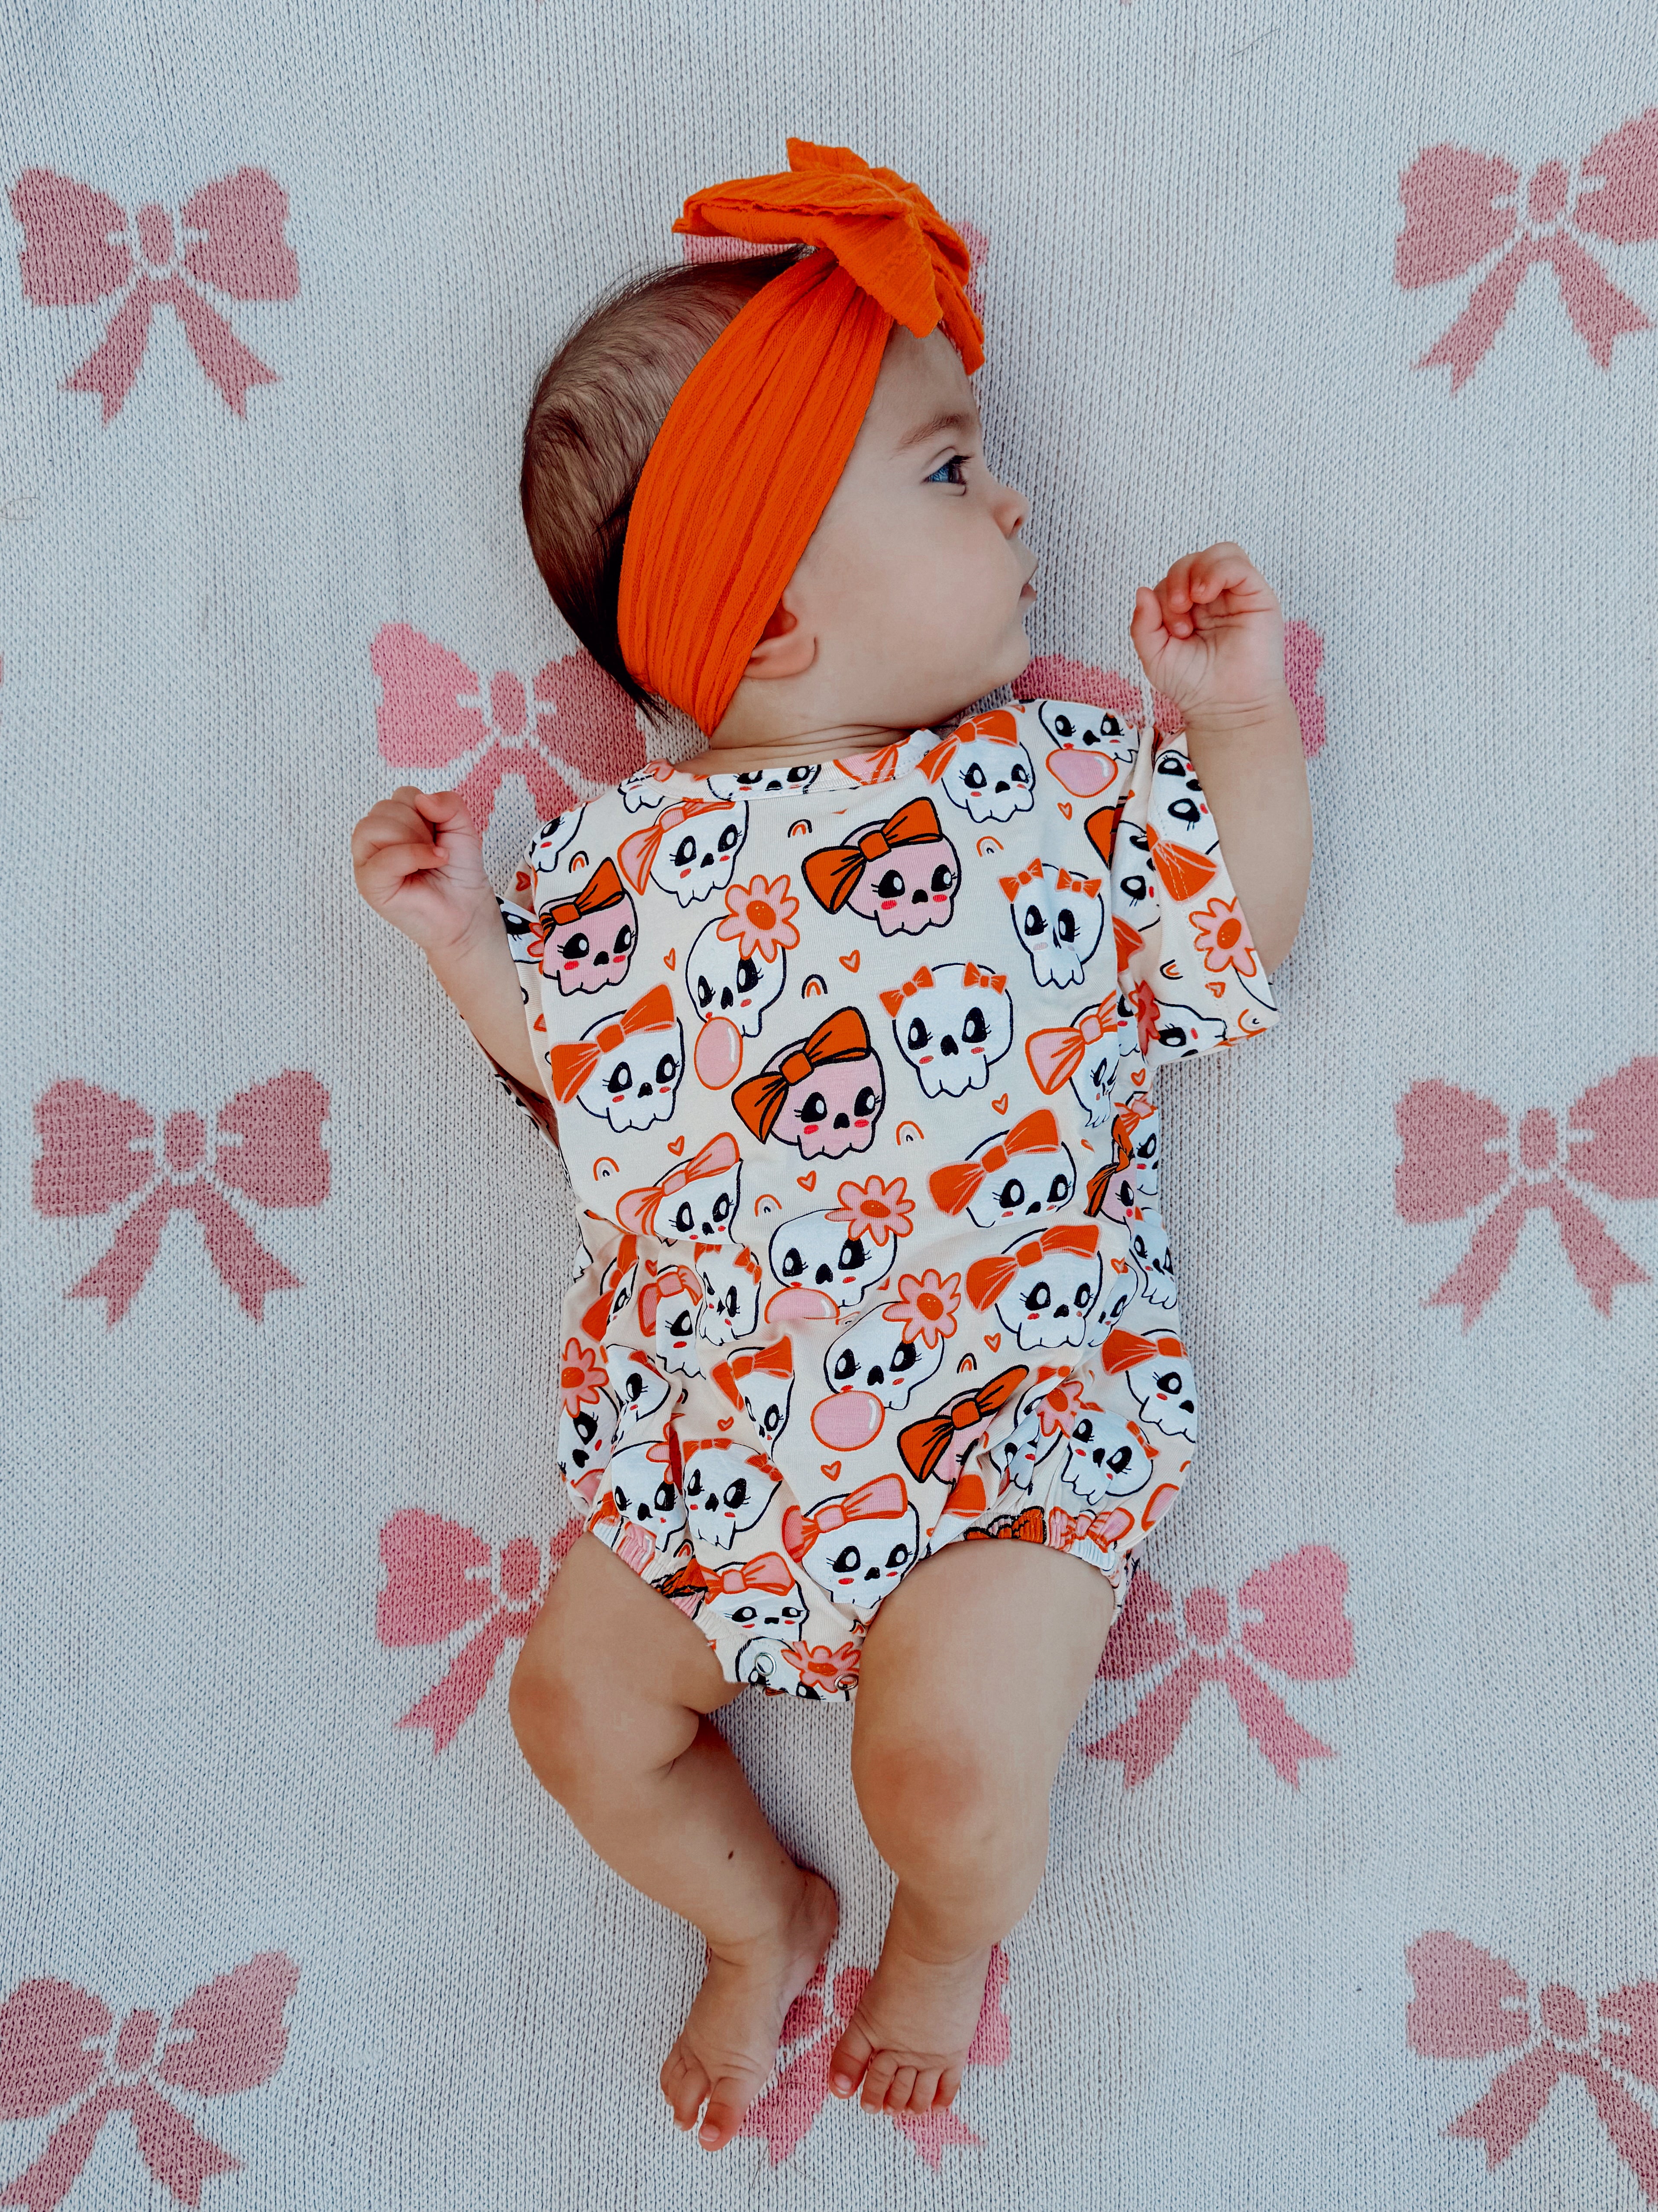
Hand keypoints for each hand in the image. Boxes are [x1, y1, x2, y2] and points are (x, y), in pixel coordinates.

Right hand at [350, 785, 494, 954]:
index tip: (438, 835)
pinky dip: (413, 856)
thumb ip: (449, 803)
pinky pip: (383, 859)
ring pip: (373, 827)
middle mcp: (373, 842)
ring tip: (431, 858)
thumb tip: (423, 799)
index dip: (427, 810)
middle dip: (418, 825)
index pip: (401, 795)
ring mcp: (368, 864)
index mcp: (391, 825)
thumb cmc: (459, 872)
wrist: (468, 910)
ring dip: (413, 839)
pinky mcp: (370, 885)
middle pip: (384, 808)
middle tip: (433, 849)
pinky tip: (434, 861)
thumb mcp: (462, 827)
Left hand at [1129, 541, 1287, 719]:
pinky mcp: (1256, 595)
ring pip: (1217, 554)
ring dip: (1196, 571)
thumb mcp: (1155, 655)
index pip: (1172, 580)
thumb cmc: (1193, 685)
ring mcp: (1236, 595)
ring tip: (1193, 600)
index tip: (1172, 631)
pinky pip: (1236, 563)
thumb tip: (1141, 589)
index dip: (1164, 596)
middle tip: (1179, 614)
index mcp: (1189, 610)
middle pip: (1191, 562)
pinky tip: (1206, 593)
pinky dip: (1217, 569)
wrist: (1226, 706)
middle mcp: (1214, 600)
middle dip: (1176, 581)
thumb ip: (1143, 624)